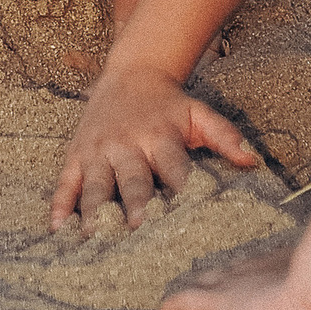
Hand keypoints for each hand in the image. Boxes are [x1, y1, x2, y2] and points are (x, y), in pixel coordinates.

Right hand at [50, 58, 259, 228]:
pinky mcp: (77, 153)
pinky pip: (66, 181)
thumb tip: (252, 161)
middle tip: (136, 232)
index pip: (173, 169)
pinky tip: (58, 228)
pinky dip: (61, 204)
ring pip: (96, 184)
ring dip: (95, 211)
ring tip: (93, 238)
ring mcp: (98, 149)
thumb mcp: (199, 113)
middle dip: (134, 205)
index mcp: (160, 136)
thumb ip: (226, 137)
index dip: (179, 194)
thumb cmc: (169, 104)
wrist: (131, 71)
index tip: (184, 221)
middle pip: (132, 180)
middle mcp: (127, 144)